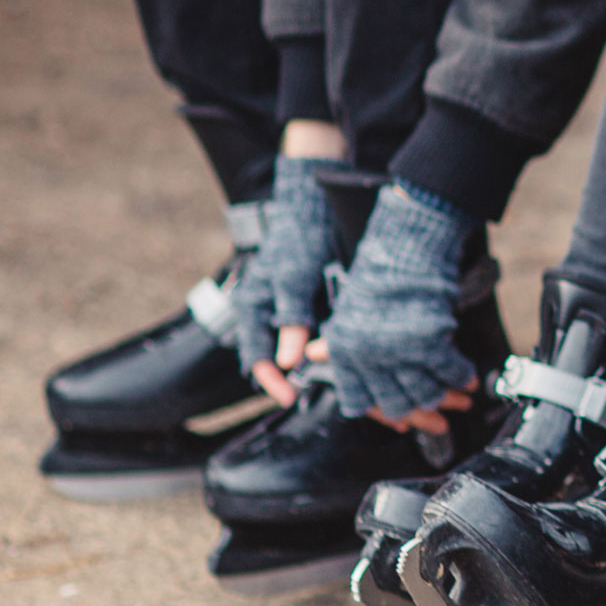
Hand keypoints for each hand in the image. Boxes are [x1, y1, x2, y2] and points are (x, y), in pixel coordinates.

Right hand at [231, 153, 340, 406]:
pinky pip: (316, 335)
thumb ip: (290, 318)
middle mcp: (267, 314)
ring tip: (344, 386)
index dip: (273, 383)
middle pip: (278, 360)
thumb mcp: (294, 278)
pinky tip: (352, 359)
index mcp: (253, 309)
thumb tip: (286, 363)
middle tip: (325, 398)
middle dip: (298, 382)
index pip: (257, 359)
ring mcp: (288, 310)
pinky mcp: (309, 305)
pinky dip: (330, 350)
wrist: (315, 206)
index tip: (291, 398)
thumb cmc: (300, 238)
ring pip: (298, 351)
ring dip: (317, 369)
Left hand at [315, 182, 478, 428]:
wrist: (405, 248)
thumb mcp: (346, 309)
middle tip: (437, 413)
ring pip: (425, 391)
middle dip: (420, 410)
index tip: (399, 413)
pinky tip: (469, 377)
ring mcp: (399, 354)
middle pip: (396, 403)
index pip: (359, 400)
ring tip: (459, 396)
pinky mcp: (430, 343)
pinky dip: (462, 375)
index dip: (381, 409)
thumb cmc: (376, 273)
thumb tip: (310, 355)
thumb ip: (334, 340)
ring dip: (445, 396)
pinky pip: (449, 370)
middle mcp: (369, 359)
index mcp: (344, 353)